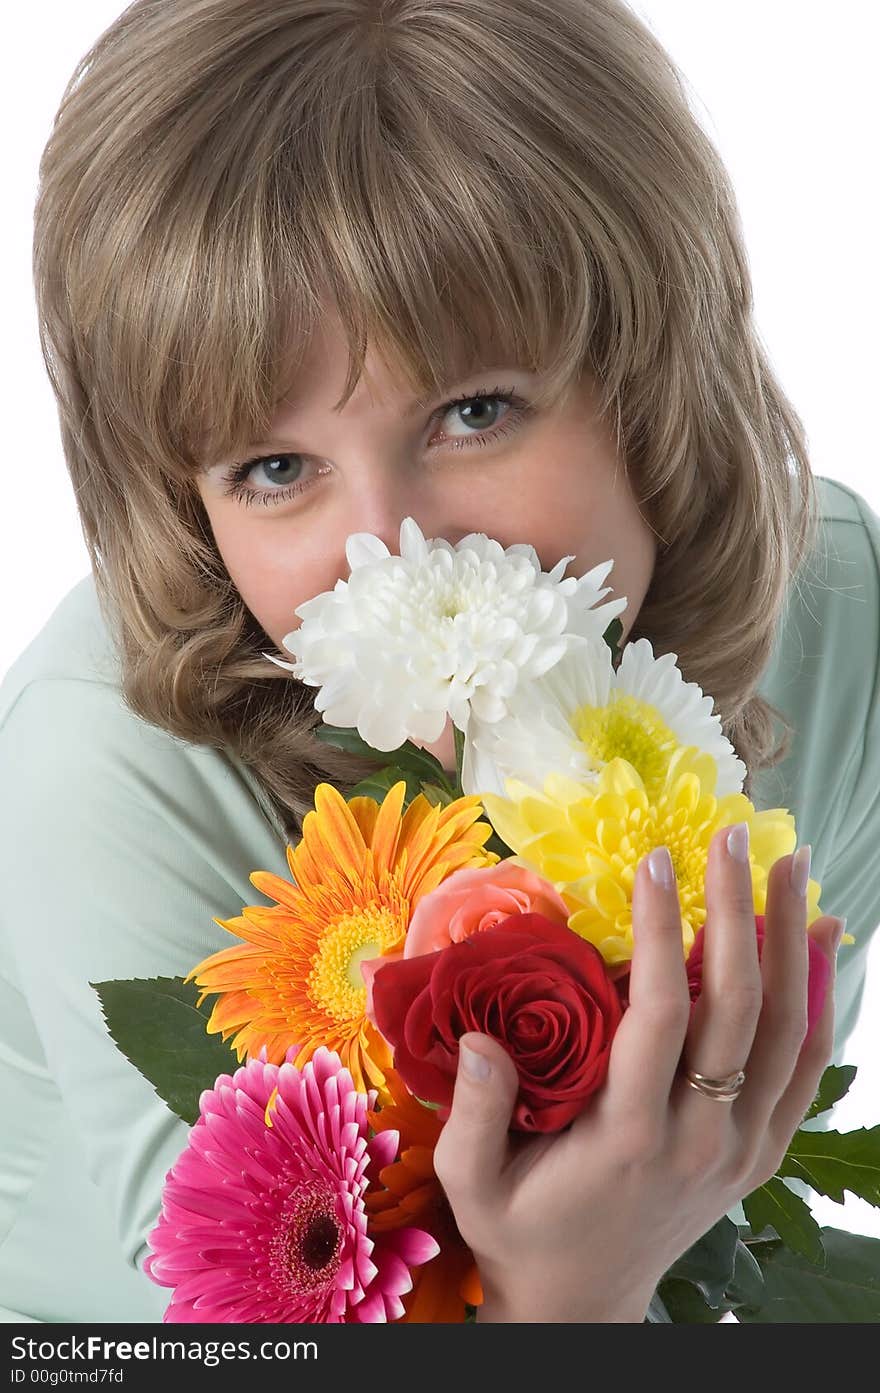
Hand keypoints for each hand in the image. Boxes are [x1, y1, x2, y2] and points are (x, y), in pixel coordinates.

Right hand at [432, 824, 843, 1321]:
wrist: (582, 1304)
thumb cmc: (519, 1230)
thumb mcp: (470, 1184)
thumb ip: (473, 1113)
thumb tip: (477, 1037)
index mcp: (628, 1136)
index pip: (659, 1013)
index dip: (660, 929)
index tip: (654, 859)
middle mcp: (700, 1138)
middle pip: (737, 1008)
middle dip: (737, 909)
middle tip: (731, 835)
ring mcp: (741, 1148)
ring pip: (786, 1030)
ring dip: (792, 940)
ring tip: (791, 864)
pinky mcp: (761, 1153)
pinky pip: (805, 1066)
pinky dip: (819, 998)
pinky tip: (821, 939)